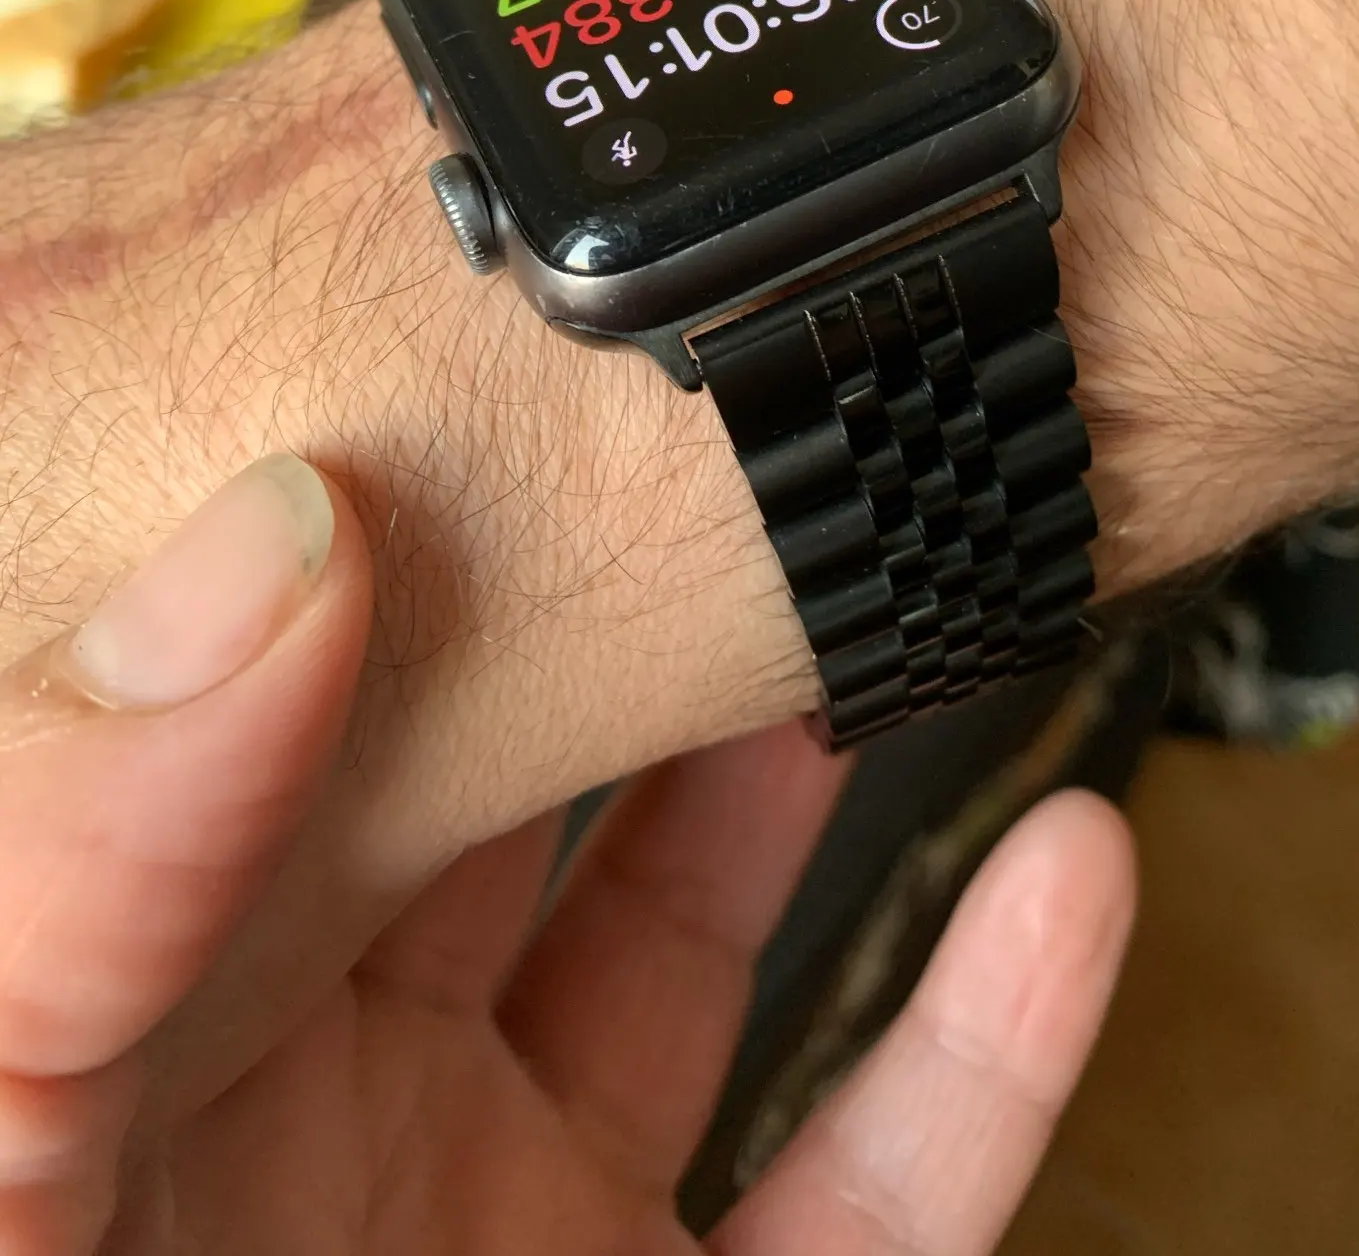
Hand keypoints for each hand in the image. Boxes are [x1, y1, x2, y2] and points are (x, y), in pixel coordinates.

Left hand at [0, 458, 1134, 1253]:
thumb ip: (85, 840)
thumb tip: (280, 532)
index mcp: (146, 994)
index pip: (280, 703)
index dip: (393, 529)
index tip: (501, 377)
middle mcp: (325, 1092)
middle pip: (511, 798)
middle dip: (613, 633)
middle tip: (713, 454)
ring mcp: (512, 1230)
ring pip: (705, 955)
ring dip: (809, 785)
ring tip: (884, 593)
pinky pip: (877, 1193)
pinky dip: (991, 1041)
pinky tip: (1071, 872)